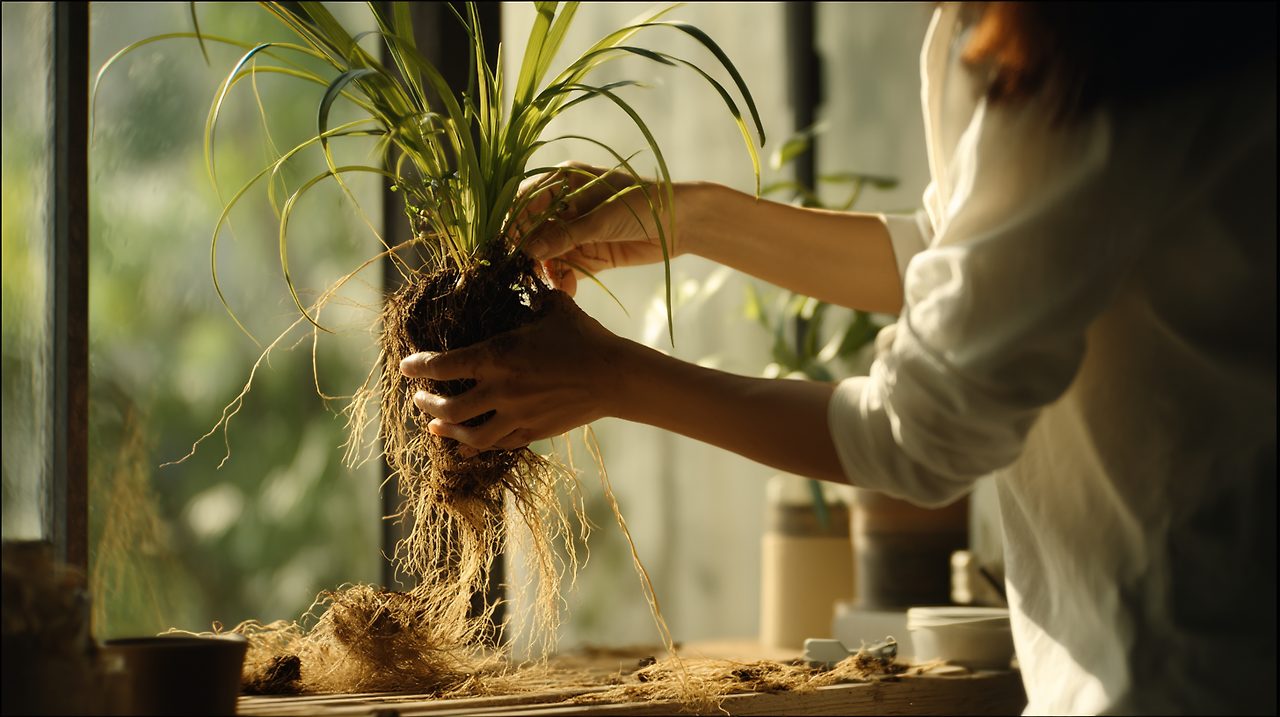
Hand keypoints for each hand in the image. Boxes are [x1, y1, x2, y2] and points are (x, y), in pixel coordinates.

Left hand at [399, 292, 627, 452]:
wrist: (614, 375)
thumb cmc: (583, 336)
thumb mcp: (552, 307)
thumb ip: (529, 293)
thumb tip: (521, 269)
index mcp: (498, 355)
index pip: (443, 365)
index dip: (419, 366)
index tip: (406, 366)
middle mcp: (501, 389)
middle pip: (448, 407)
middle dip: (426, 404)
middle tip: (418, 398)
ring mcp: (516, 415)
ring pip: (468, 434)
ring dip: (445, 429)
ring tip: (434, 424)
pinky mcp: (532, 432)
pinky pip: (495, 444)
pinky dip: (475, 444)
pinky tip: (464, 441)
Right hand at [515, 160, 681, 296]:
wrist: (682, 223)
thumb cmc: (643, 203)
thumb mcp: (601, 217)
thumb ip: (565, 236)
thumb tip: (530, 251)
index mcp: (564, 181)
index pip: (526, 201)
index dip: (514, 223)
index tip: (508, 246)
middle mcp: (565, 206)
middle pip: (533, 230)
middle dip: (529, 252)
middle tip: (526, 271)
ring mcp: (577, 231)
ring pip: (548, 253)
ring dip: (546, 270)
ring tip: (551, 284)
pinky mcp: (590, 254)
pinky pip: (567, 269)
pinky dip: (563, 280)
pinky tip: (565, 289)